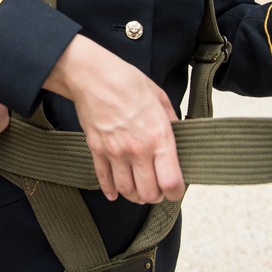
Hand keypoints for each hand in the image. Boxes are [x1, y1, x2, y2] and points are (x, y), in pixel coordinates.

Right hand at [43, 35, 183, 204]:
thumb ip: (171, 121)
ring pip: (127, 191)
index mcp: (158, 137)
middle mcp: (137, 149)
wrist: (93, 76)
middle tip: (157, 188)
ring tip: (139, 188)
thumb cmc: (127, 82)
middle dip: (156, 195)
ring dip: (135, 194)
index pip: (171, 182)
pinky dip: (110, 190)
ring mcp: (115, 152)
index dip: (176, 192)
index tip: (175, 189)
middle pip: (149, 193)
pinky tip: (115, 191)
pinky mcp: (97, 151)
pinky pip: (104, 180)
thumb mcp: (159, 97)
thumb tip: (178, 135)